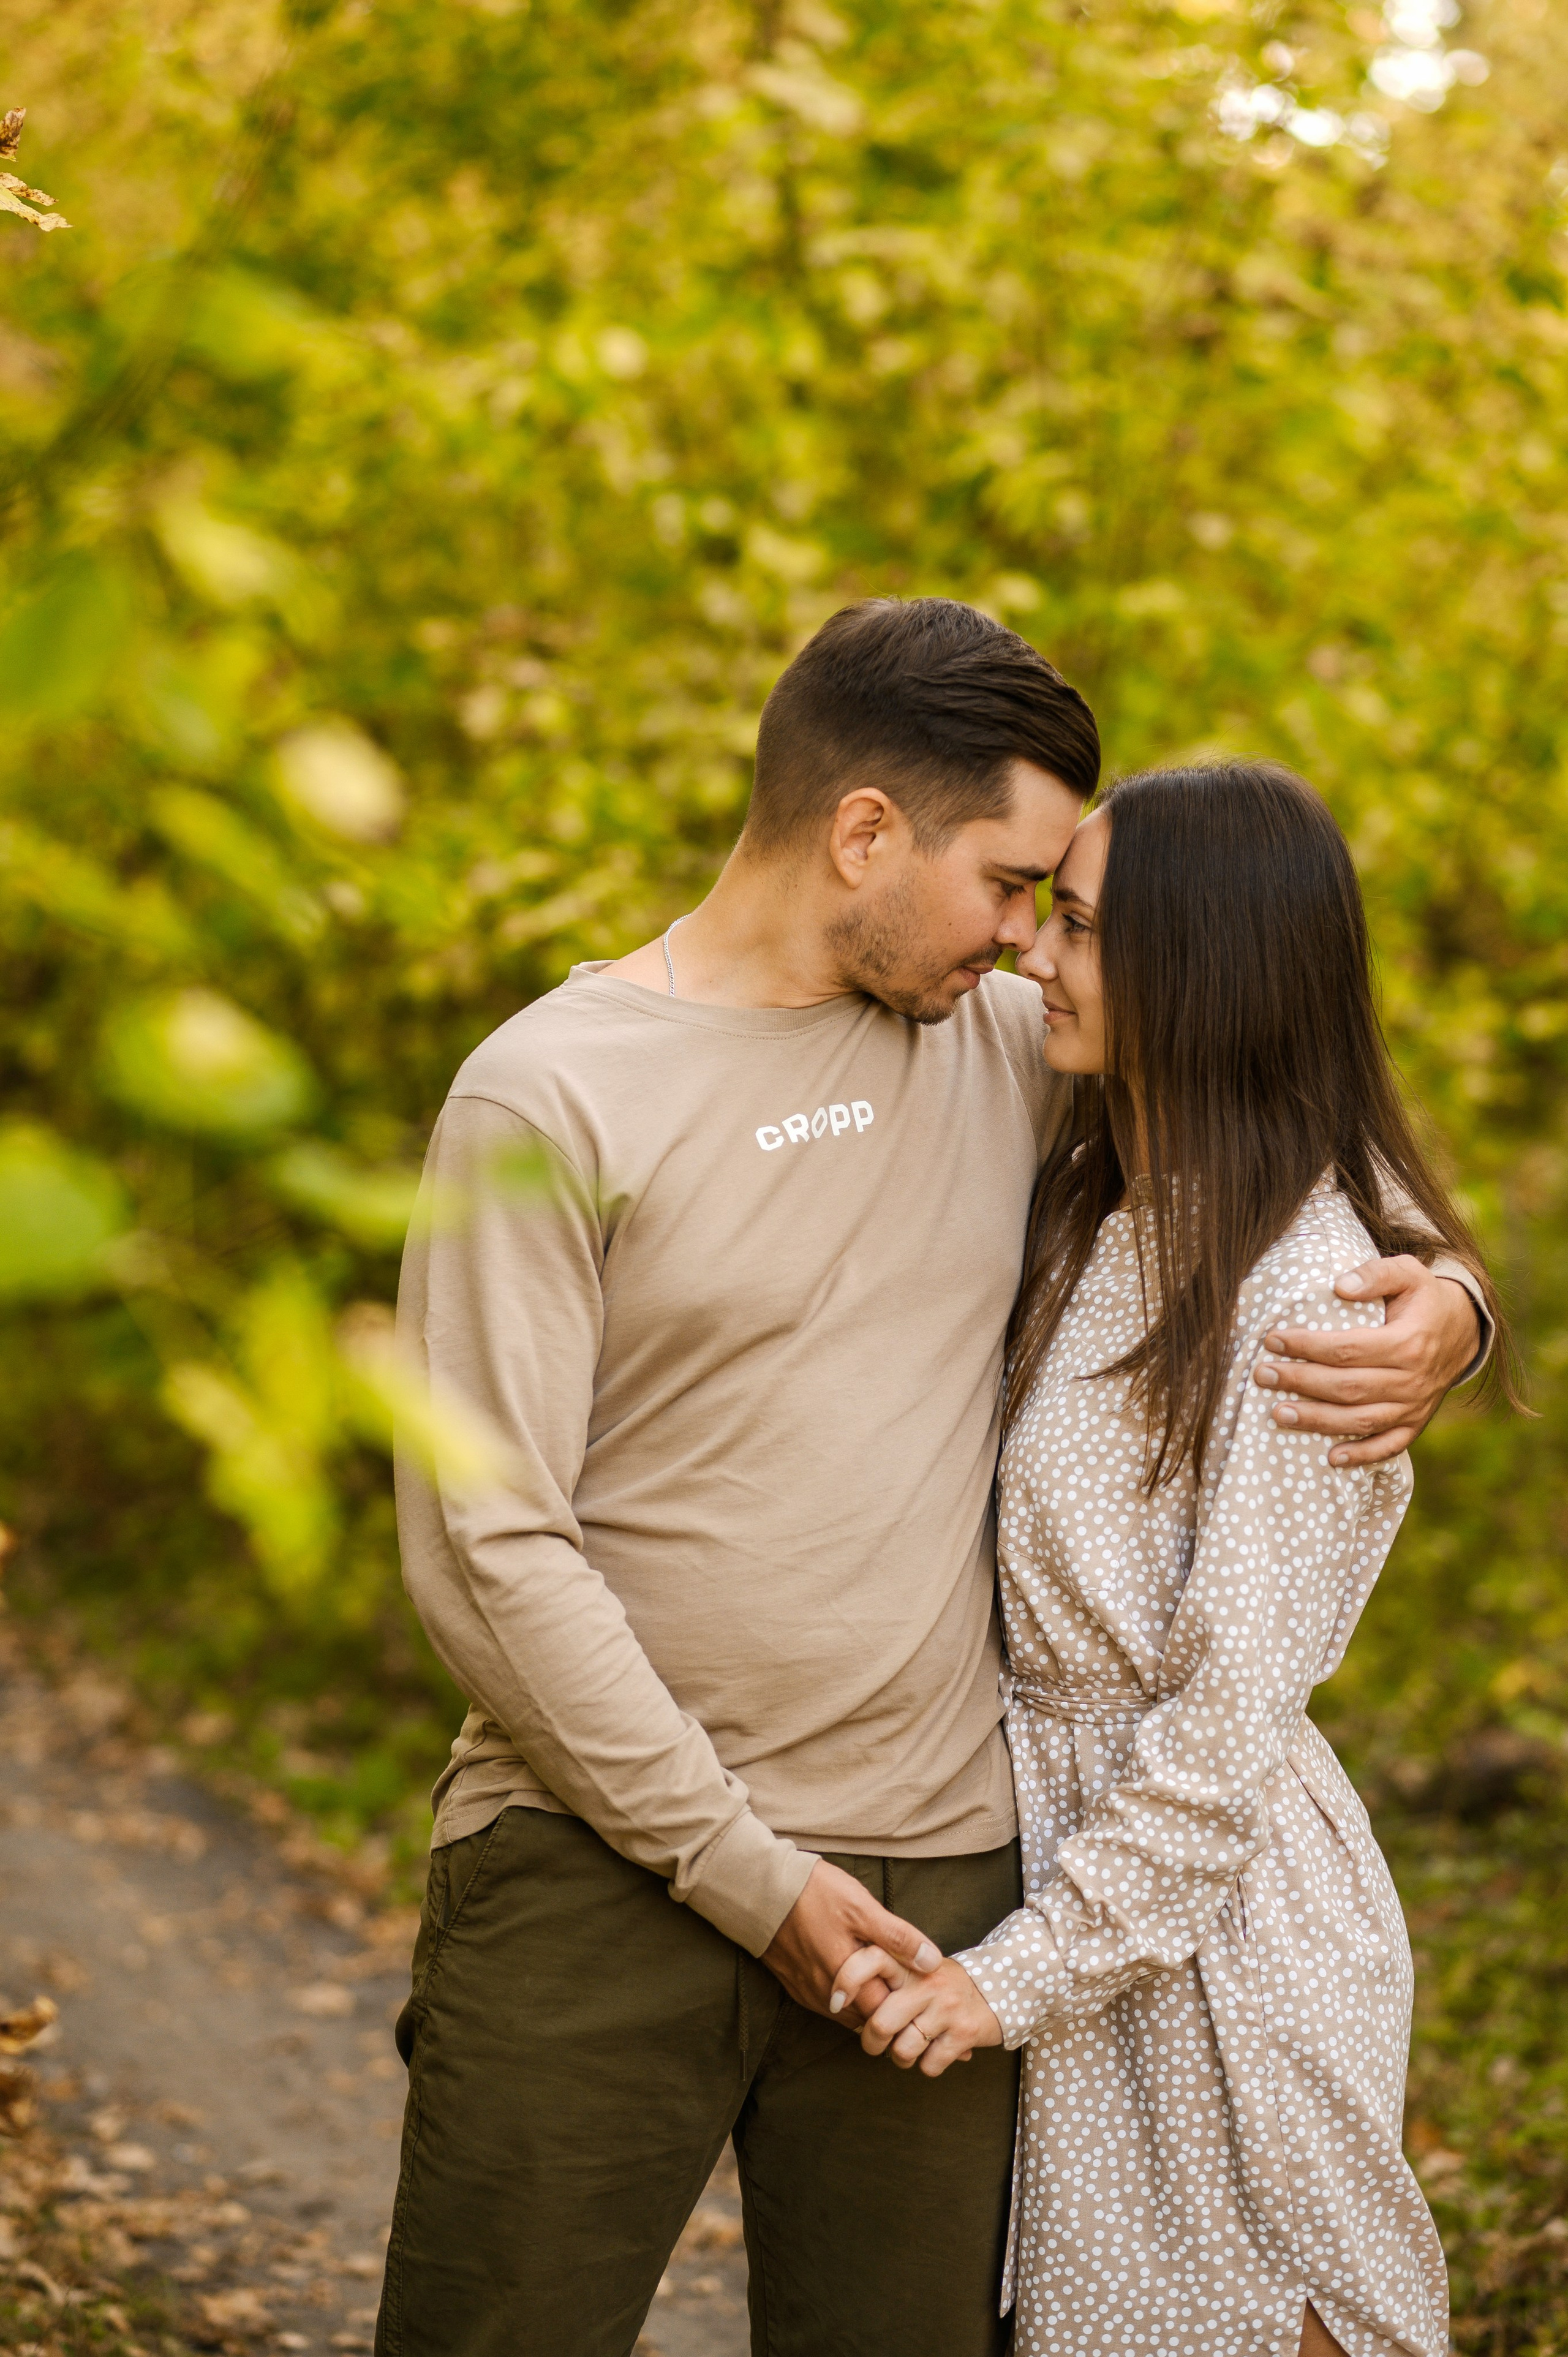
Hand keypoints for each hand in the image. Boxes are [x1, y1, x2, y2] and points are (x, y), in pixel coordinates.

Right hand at [760, 1860, 940, 2023]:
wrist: (759, 1889)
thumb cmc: (813, 1893)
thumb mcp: (861, 1907)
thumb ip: (897, 1937)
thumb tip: (933, 1961)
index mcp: (847, 1978)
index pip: (887, 2011)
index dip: (908, 2002)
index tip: (921, 1987)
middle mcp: (827, 1995)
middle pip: (868, 2018)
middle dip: (890, 2007)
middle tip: (907, 1986)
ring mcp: (810, 1993)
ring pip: (849, 2015)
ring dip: (868, 2005)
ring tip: (884, 1982)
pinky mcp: (797, 1987)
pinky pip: (830, 2007)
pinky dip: (848, 2000)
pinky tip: (857, 1981)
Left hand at [829, 1946, 1002, 2077]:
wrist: (1001, 1989)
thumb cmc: (942, 1986)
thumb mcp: (916, 1970)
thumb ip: (885, 1981)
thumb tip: (842, 2005)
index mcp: (910, 1963)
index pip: (871, 1959)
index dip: (847, 1979)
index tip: (835, 2001)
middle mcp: (927, 1982)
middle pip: (881, 2021)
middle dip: (872, 2042)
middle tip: (876, 2043)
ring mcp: (946, 2007)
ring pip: (903, 2049)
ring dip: (901, 2057)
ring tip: (909, 2047)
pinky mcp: (964, 2033)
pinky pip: (928, 2065)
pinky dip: (927, 2065)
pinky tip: (935, 2050)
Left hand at [1252, 1256, 1480, 1468]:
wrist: (1464, 1329)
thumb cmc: (1424, 1298)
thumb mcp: (1408, 1272)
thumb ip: (1375, 1274)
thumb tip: (1340, 1286)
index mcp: (1408, 1342)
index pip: (1347, 1348)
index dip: (1307, 1346)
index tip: (1272, 1340)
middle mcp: (1412, 1379)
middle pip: (1347, 1387)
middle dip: (1300, 1382)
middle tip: (1263, 1375)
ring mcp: (1415, 1405)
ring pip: (1361, 1419)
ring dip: (1317, 1420)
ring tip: (1278, 1413)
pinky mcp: (1416, 1422)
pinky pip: (1389, 1445)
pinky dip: (1361, 1454)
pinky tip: (1330, 1458)